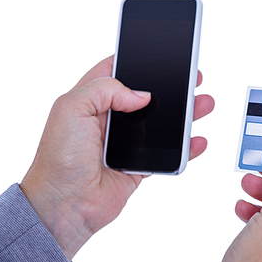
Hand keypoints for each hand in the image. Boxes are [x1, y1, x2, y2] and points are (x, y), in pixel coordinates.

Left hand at [20, 56, 213, 260]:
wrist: (65, 205)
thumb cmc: (59, 159)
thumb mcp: (71, 109)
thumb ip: (105, 89)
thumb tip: (141, 95)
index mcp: (91, 100)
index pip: (117, 71)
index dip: (138, 62)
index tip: (162, 55)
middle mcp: (109, 119)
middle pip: (147, 96)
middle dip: (171, 86)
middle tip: (193, 79)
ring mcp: (126, 143)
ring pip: (162, 123)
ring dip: (184, 114)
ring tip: (203, 104)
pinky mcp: (138, 165)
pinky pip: (167, 153)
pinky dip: (185, 148)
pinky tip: (197, 140)